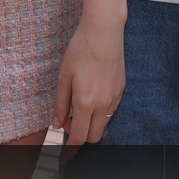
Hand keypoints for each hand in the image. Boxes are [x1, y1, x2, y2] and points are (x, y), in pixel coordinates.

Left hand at [53, 17, 124, 155]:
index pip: (79, 137)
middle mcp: (103, 105)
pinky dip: (100, 112)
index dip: (69, 145)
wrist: (104, 32)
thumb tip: (57, 124)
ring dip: (91, 123)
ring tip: (79, 104)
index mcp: (86, 102)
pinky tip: (92, 94)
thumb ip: (61, 103)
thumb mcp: (64, 76)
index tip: (63, 146)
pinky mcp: (121, 90)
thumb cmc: (80, 50)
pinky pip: (110, 111)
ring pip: (103, 124)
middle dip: (81, 135)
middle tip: (69, 119)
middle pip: (94, 137)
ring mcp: (114, 98)